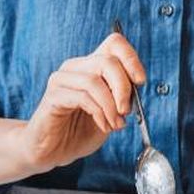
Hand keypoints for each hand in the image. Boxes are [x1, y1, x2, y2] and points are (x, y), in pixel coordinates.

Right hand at [14, 32, 146, 175]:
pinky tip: (102, 125)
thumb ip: (122, 98)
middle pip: (108, 60)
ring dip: (111, 106)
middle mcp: (75, 67)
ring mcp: (61, 80)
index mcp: (91, 66)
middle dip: (123, 88)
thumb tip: (136, 89)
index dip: (131, 59)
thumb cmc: (80, 131)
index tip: (140, 82)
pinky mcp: (52, 96)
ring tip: (115, 124)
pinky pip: (82, 97)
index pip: (114, 43)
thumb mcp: (110, 113)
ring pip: (95, 80)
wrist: (53, 151)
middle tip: (126, 111)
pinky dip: (98, 113)